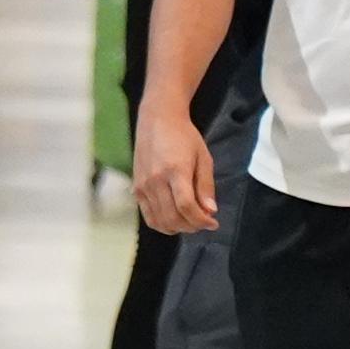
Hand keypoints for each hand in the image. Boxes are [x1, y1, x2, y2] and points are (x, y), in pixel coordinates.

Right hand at [134, 101, 213, 235]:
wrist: (157, 121)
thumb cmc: (184, 137)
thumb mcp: (203, 158)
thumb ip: (206, 186)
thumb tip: (210, 211)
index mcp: (175, 170)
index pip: (186, 206)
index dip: (201, 220)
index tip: (213, 223)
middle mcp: (155, 180)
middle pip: (172, 217)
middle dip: (192, 226)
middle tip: (204, 223)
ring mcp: (143, 186)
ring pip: (159, 220)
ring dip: (178, 228)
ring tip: (191, 221)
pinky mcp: (136, 189)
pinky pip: (148, 215)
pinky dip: (162, 224)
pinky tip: (176, 220)